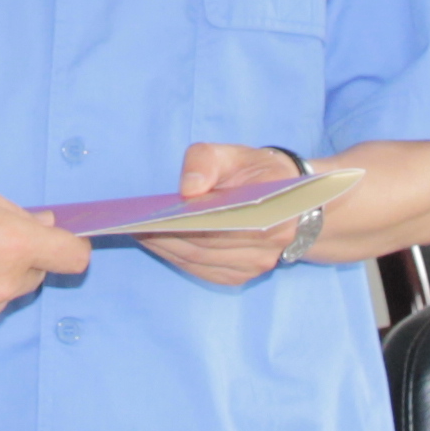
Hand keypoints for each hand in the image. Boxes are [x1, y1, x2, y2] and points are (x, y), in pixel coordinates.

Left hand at [139, 142, 320, 287]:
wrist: (296, 201)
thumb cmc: (260, 172)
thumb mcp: (235, 154)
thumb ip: (207, 161)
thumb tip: (187, 189)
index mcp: (268, 211)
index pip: (215, 224)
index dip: (178, 224)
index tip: (147, 217)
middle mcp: (267, 247)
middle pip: (203, 246)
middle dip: (165, 236)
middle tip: (133, 224)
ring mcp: (255, 266)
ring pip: (200, 261)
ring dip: (167, 249)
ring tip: (140, 232)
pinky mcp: (243, 276)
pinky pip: (203, 271)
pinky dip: (178, 258)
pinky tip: (159, 244)